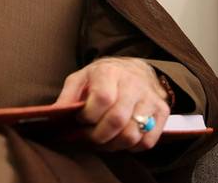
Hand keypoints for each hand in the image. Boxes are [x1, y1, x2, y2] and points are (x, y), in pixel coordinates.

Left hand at [55, 57, 169, 151]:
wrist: (134, 69)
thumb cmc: (102, 77)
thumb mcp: (81, 78)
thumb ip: (68, 95)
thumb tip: (55, 114)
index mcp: (109, 72)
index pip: (102, 98)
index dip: (89, 115)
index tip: (82, 119)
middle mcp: (133, 83)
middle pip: (117, 120)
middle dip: (98, 136)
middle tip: (89, 136)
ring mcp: (150, 98)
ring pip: (132, 134)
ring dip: (113, 144)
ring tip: (103, 140)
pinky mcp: (162, 111)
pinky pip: (147, 141)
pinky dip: (131, 147)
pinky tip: (120, 138)